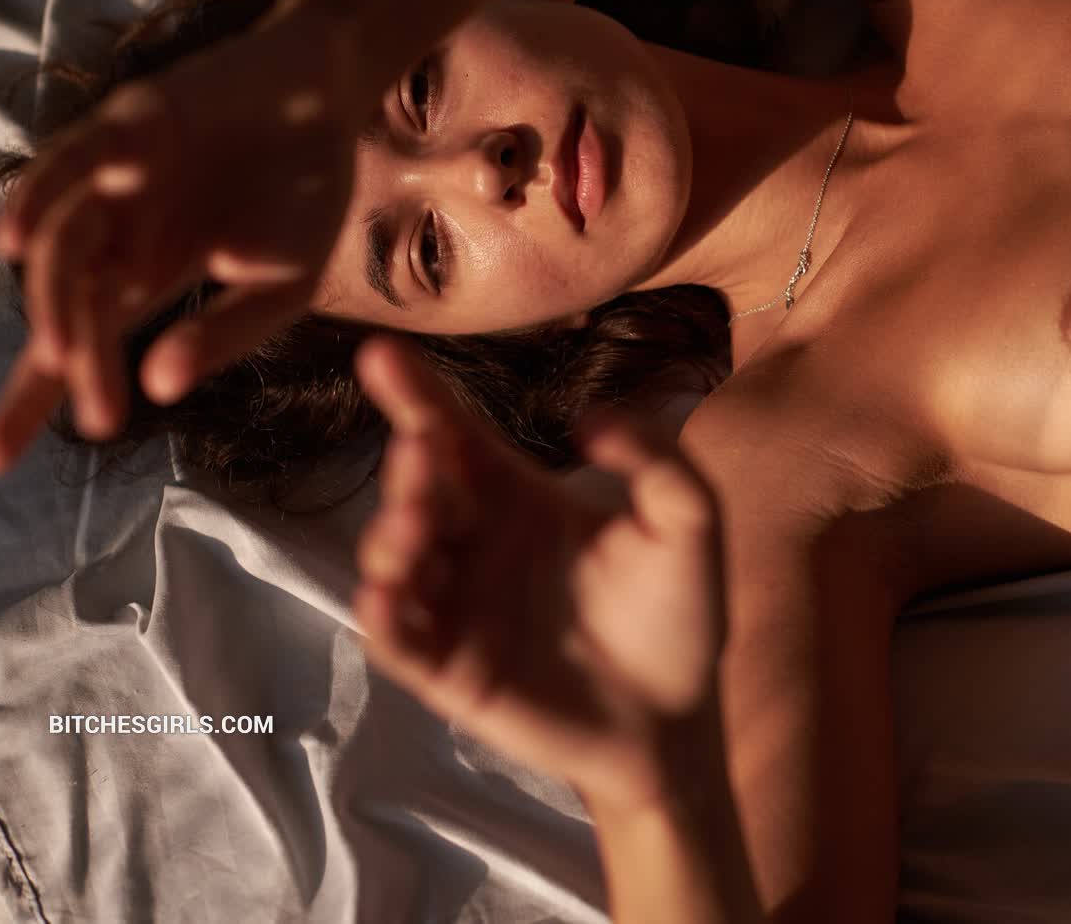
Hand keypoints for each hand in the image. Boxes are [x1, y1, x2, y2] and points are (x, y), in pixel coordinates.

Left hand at [0, 0, 368, 475]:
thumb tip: (162, 387)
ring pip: (63, 246)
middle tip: (96, 419)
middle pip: (65, 304)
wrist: (332, 99)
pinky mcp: (125, 125)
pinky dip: (40, 198)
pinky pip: (70, 163)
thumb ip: (226, 333)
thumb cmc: (307, 193)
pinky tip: (17, 241)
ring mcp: (115, 178)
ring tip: (63, 352)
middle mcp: (117, 229)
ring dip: (54, 300)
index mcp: (149, 272)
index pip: (76, 341)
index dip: (31, 397)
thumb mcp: (283, 284)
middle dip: (67, 366)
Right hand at [352, 335, 727, 810]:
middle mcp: (477, 542)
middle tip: (423, 451)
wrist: (679, 716)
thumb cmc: (678, 612)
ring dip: (390, 534)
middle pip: (420, 488)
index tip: (382, 353)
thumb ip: (655, 456)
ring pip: (394, 557)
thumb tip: (587, 420)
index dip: (417, 393)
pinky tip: (386, 591)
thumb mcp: (688, 518)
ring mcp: (458, 607)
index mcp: (519, 496)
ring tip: (414, 523)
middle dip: (411, 466)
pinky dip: (382, 613)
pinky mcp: (451, 671)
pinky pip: (397, 639)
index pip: (456, 433)